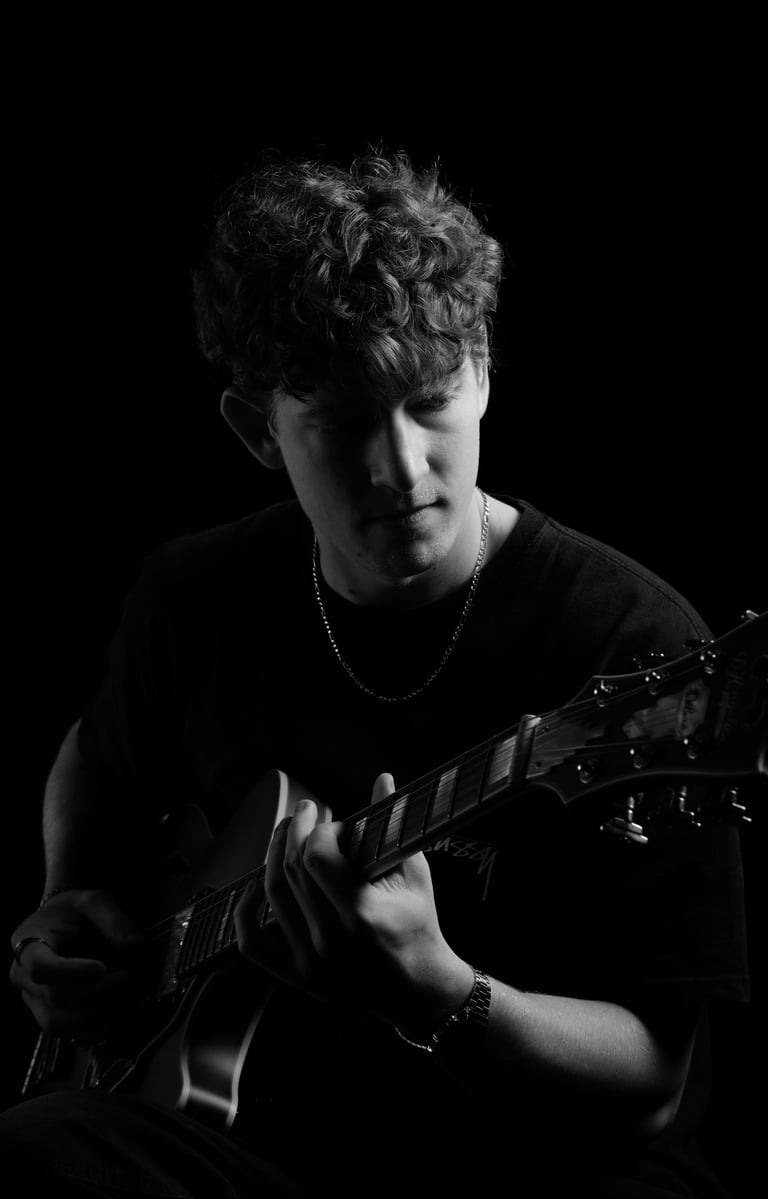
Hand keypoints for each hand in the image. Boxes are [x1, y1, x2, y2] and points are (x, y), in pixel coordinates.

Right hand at [9, 890, 143, 1041]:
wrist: (64, 924)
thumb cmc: (75, 912)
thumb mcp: (95, 901)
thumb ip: (115, 920)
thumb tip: (137, 947)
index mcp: (28, 944)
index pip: (40, 967)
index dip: (71, 973)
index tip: (102, 968)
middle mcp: (24, 978)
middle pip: (54, 998)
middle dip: (98, 993)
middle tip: (130, 979)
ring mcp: (35, 1001)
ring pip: (57, 1024)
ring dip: (98, 1015)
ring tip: (127, 997)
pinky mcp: (51, 1017)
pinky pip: (69, 1034)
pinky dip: (97, 1028)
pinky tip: (119, 1010)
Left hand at [234, 773, 472, 1026]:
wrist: (419, 988)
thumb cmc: (419, 925)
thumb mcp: (414, 873)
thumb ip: (394, 824)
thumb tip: (383, 779)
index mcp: (362, 914)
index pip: (318, 857)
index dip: (322, 830)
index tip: (338, 825)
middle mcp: (331, 940)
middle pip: (292, 871)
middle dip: (296, 830)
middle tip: (307, 812)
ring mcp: (311, 962)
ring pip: (272, 896)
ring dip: (273, 856)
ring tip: (288, 834)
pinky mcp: (298, 977)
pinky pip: (253, 943)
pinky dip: (245, 910)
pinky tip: (256, 885)